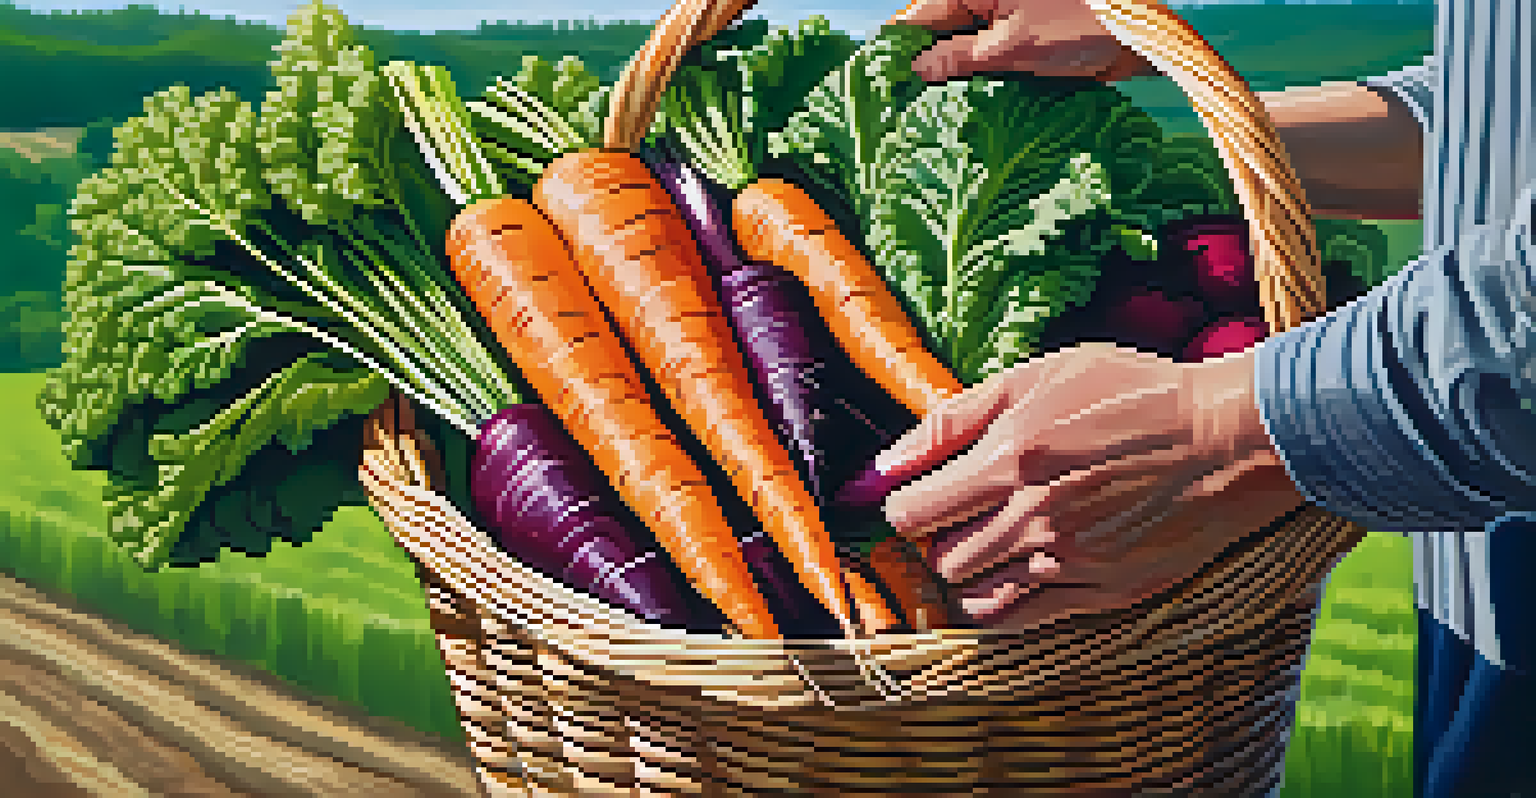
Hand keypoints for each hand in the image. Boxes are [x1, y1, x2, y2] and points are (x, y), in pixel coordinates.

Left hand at [877, 342, 1307, 627]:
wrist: (1226, 439)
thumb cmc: (1131, 395)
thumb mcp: (1039, 377)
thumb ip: (955, 417)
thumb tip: (885, 461)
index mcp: (1010, 459)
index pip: (912, 511)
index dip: (903, 506)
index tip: (917, 496)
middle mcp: (1032, 518)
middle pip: (938, 558)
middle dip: (935, 540)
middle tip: (956, 518)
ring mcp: (1068, 561)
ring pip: (973, 595)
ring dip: (965, 574)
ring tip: (986, 545)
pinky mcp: (1102, 592)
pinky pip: (1021, 620)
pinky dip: (998, 606)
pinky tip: (1006, 581)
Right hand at [890, 0, 1157, 82]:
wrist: (1141, 38)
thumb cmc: (1082, 25)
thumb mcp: (1013, 45)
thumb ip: (960, 57)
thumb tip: (917, 69)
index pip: (919, 14)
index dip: (897, 49)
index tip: (877, 84)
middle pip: (938, 30)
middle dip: (922, 66)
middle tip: (898, 108)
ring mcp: (1004, 16)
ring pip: (960, 48)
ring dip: (949, 78)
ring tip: (925, 114)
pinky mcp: (1022, 37)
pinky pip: (986, 58)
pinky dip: (975, 80)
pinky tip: (964, 106)